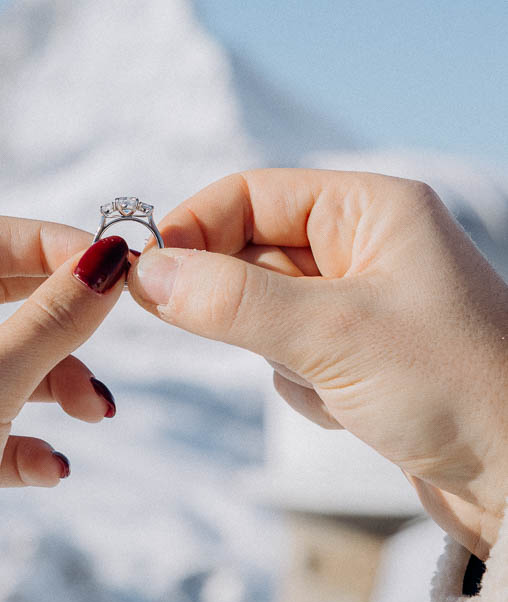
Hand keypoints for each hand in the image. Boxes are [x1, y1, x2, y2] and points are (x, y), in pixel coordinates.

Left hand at [0, 218, 128, 601]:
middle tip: (113, 323)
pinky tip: (52, 469)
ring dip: (61, 384)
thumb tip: (110, 260)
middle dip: (63, 318)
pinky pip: (0, 427)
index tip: (108, 264)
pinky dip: (34, 442)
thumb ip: (52, 320)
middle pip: (3, 299)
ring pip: (10, 364)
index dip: (47, 243)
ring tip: (96, 416)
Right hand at [128, 169, 507, 559]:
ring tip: (333, 381)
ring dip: (277, 351)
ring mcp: (362, 303)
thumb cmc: (456, 387)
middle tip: (243, 337)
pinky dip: (301, 384)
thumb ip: (232, 301)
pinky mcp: (360, 357)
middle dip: (240, 302)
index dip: (195, 227)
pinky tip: (351, 408)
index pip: (252, 193)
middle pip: (252, 251)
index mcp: (372, 208)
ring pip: (263, 310)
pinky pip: (289, 355)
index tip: (145, 271)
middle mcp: (366, 245)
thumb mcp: (333, 335)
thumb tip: (144, 274)